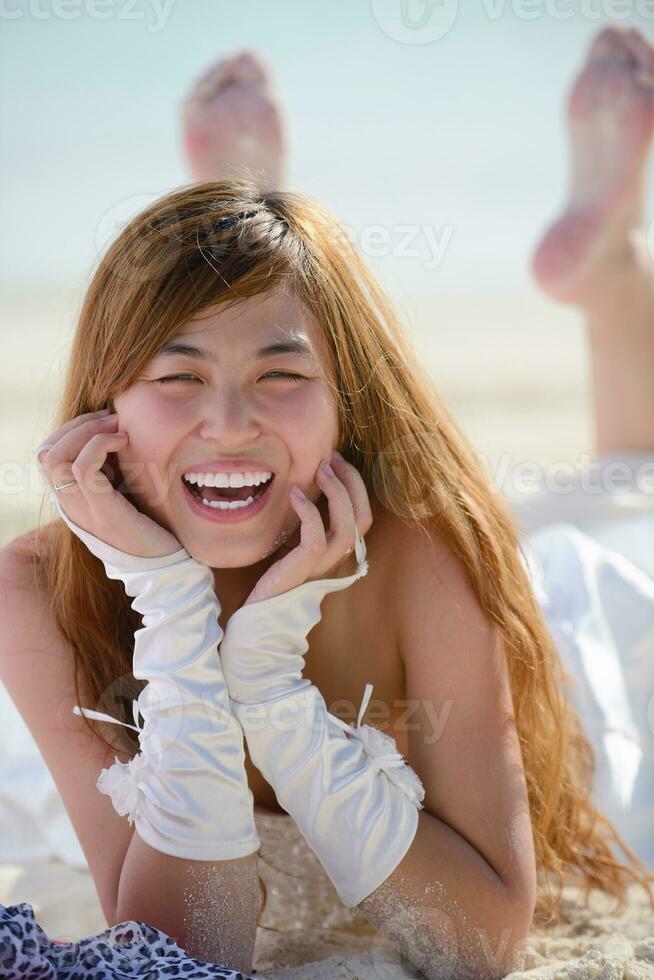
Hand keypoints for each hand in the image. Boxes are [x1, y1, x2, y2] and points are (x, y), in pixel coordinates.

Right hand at [37, 409, 180, 558]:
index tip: (104, 421)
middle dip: (77, 425)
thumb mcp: (125, 492)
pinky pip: (82, 469)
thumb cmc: (151, 526)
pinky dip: (100, 445)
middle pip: (46, 453)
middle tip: (111, 419)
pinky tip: (124, 442)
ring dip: (86, 431)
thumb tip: (114, 434)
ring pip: (55, 457)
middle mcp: (70, 506)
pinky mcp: (104, 513)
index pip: (47, 456)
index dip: (70, 430)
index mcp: (72, 500)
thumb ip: (111, 472)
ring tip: (117, 428)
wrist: (166, 567)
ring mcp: (83, 511)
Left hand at [243, 451, 372, 604]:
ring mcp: (323, 566)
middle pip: (362, 518)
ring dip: (336, 493)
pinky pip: (317, 537)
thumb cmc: (276, 576)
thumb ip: (308, 523)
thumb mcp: (295, 543)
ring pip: (347, 527)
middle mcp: (338, 560)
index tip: (335, 460)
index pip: (364, 515)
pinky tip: (295, 494)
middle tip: (330, 457)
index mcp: (339, 552)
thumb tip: (306, 487)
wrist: (260, 613)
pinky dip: (309, 512)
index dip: (355, 485)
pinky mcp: (304, 569)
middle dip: (351, 482)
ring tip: (319, 470)